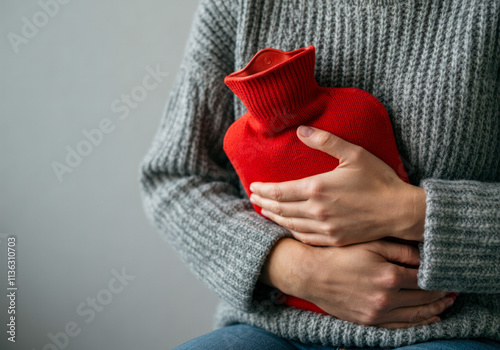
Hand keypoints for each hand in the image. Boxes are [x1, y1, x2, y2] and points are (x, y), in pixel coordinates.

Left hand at [249, 126, 426, 245]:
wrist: (400, 211)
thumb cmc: (378, 180)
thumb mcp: (354, 154)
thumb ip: (325, 141)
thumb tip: (300, 129)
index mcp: (318, 188)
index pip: (279, 191)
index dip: (263, 190)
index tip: (253, 187)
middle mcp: (317, 211)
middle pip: (280, 209)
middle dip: (264, 203)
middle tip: (254, 199)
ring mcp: (325, 229)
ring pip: (290, 224)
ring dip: (274, 217)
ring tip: (265, 212)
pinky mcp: (334, 240)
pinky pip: (305, 237)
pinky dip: (291, 231)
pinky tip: (288, 227)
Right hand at [260, 238, 454, 328]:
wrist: (311, 274)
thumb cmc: (339, 255)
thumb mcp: (370, 244)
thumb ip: (400, 250)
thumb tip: (424, 256)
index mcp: (389, 276)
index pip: (425, 280)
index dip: (439, 278)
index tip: (448, 274)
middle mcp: (386, 299)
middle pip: (424, 299)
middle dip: (441, 294)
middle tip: (453, 290)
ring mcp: (377, 313)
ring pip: (416, 316)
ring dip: (435, 310)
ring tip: (447, 304)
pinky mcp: (369, 322)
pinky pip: (401, 327)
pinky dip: (418, 324)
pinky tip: (429, 319)